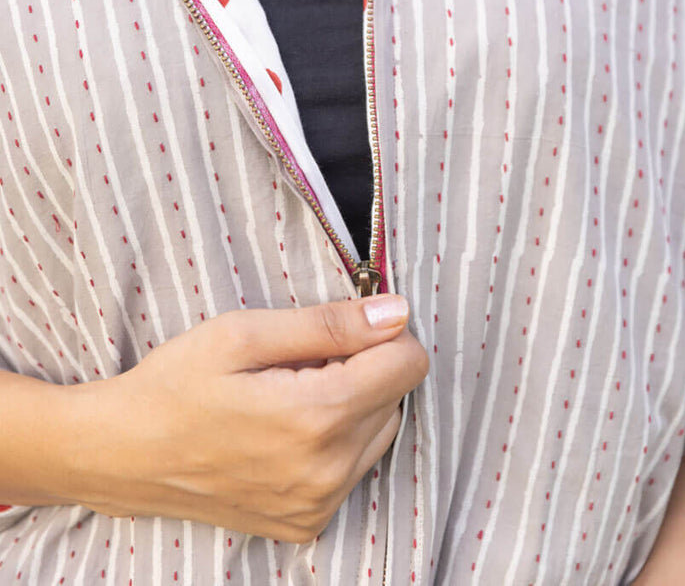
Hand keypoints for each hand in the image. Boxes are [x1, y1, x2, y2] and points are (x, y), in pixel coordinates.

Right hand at [62, 296, 428, 542]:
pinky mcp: (305, 524)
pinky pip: (352, 470)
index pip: (408, 363)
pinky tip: (283, 430)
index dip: (380, 333)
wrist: (122, 453)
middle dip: (361, 368)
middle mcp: (328, 472)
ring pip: (379, 433)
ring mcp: (317, 505)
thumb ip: (330, 324)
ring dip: (351, 405)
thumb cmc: (176, 383)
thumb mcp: (245, 334)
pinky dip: (333, 442)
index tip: (339, 329)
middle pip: (395, 397)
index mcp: (317, 417)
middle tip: (298, 363)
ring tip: (288, 394)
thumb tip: (397, 313)